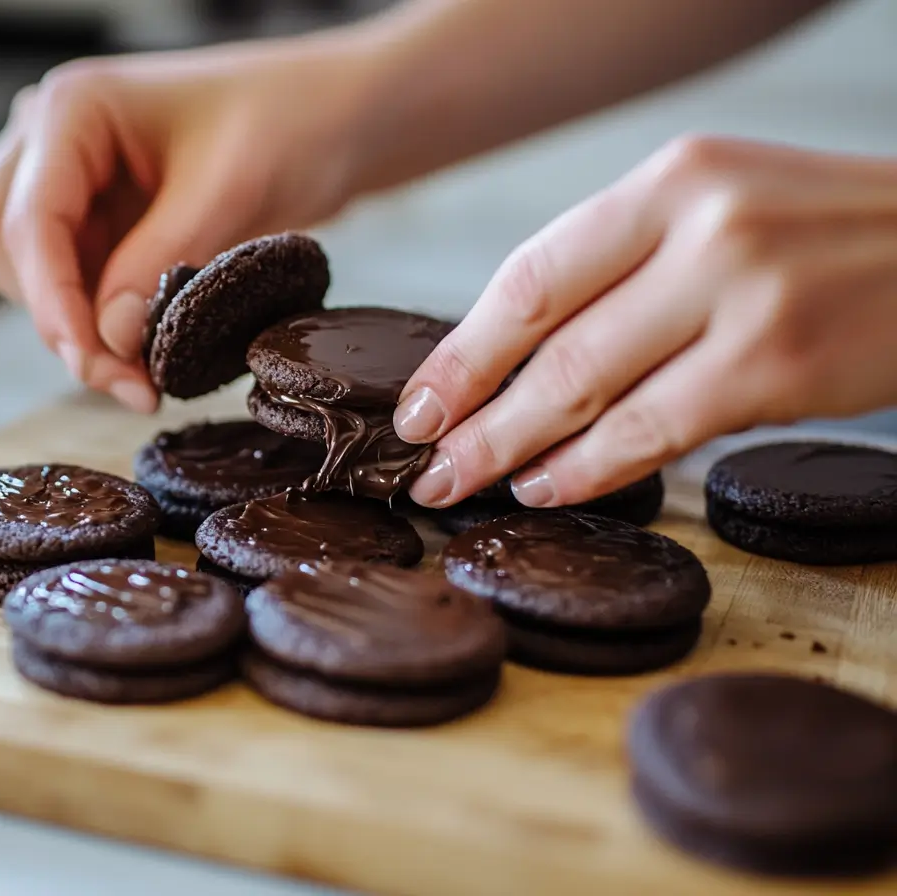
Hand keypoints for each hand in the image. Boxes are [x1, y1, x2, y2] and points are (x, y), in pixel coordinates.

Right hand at [0, 36, 375, 411]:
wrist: (328, 120)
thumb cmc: (289, 124)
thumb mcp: (231, 192)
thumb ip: (161, 263)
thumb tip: (107, 340)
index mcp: (72, 110)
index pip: (29, 219)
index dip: (54, 303)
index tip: (96, 364)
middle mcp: (50, 140)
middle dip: (54, 316)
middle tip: (126, 377)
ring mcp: (65, 179)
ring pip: (21, 271)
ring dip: (72, 327)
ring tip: (145, 370)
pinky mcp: (89, 218)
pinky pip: (64, 281)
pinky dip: (94, 323)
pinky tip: (145, 349)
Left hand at [393, 135, 896, 508]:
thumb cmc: (822, 239)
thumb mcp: (719, 212)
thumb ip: (624, 268)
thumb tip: (516, 358)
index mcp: (670, 181)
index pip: (531, 275)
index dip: (463, 351)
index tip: (420, 403)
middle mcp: (700, 227)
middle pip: (548, 340)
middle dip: (472, 414)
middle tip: (425, 464)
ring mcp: (742, 295)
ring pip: (590, 389)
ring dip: (515, 450)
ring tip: (465, 485)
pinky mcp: (777, 364)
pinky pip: (655, 430)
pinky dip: (591, 467)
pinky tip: (550, 486)